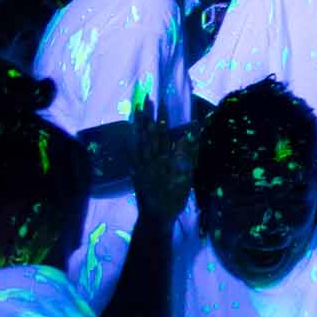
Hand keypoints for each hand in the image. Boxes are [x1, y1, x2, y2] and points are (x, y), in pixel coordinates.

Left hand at [128, 99, 198, 220]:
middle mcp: (151, 160)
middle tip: (146, 99)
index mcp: (164, 160)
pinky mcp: (136, 172)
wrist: (155, 217)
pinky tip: (132, 133)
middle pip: (150, 133)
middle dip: (149, 116)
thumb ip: (184, 160)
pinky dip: (132, 141)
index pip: (164, 134)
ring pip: (140, 140)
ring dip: (139, 125)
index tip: (163, 102)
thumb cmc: (173, 200)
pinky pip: (133, 153)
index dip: (163, 118)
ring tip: (137, 110)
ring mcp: (142, 165)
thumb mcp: (183, 181)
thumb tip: (184, 139)